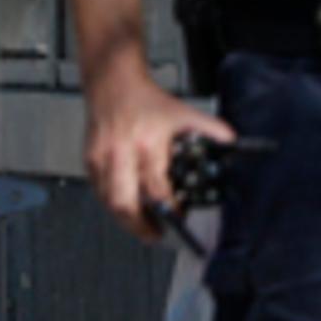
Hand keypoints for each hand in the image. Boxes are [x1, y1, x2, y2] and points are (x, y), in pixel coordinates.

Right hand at [83, 76, 234, 243]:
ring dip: (125, 220)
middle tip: (155, 235)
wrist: (112, 84)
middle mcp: (120, 153)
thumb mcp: (181, 111)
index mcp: (146, 143)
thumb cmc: (145, 100)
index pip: (155, 188)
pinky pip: (99, 192)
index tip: (178, 218)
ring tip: (142, 228)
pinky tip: (126, 210)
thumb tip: (231, 139)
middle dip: (140, 225)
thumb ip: (208, 126)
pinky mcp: (89, 160)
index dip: (167, 209)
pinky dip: (112, 205)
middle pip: (125, 203)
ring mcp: (101, 158)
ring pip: (109, 202)